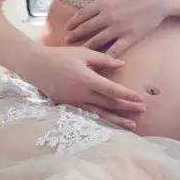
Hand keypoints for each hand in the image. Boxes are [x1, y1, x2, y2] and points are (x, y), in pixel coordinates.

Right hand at [21, 46, 146, 130]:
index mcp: (86, 79)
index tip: (140, 98)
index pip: (112, 90)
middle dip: (127, 108)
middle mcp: (81, 94)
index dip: (127, 95)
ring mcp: (75, 102)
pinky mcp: (69, 106)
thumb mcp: (83, 53)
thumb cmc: (61, 56)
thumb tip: (122, 64)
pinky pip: (89, 114)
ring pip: (100, 114)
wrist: (36, 66)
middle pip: (109, 104)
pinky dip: (102, 120)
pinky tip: (111, 124)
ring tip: (132, 125)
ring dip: (117, 120)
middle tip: (142, 110)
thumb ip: (104, 60)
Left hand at [63, 0, 175, 57]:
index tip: (67, 28)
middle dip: (75, 35)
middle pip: (85, 28)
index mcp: (103, 2)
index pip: (81, 14)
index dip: (72, 22)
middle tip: (68, 41)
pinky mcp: (130, 36)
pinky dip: (106, 57)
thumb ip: (106, 1)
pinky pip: (114, 50)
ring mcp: (118, 27)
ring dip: (86, 46)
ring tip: (80, 51)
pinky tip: (101, 62)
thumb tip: (96, 7)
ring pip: (96, 41)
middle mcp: (107, 16)